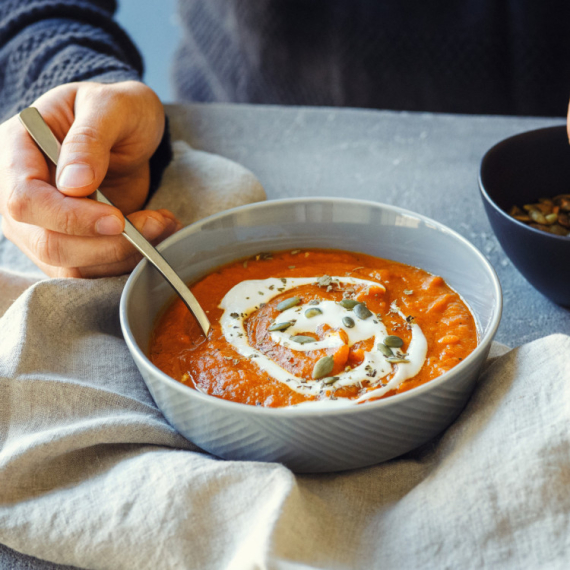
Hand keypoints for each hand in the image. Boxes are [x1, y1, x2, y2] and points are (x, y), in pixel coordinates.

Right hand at [0, 80, 180, 276]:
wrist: (127, 128)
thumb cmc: (115, 110)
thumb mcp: (109, 106)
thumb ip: (90, 139)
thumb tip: (73, 185)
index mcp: (17, 152)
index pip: (24, 200)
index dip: (70, 217)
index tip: (116, 218)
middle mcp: (21, 195)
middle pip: (47, 244)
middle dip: (106, 245)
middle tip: (154, 225)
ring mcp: (44, 225)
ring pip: (71, 267)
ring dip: (122, 256)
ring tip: (162, 225)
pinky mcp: (73, 244)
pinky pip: (92, 271)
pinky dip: (127, 261)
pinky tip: (155, 235)